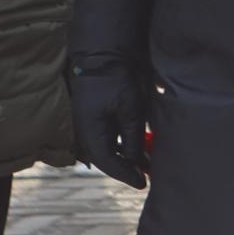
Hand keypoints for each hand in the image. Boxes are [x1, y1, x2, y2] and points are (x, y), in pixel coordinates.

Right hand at [71, 64, 150, 188]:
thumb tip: (137, 160)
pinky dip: (123, 143)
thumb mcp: (130, 110)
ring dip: (127, 156)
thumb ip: (132, 137)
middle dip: (127, 168)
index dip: (125, 175)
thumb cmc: (115, 78)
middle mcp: (86, 131)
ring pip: (108, 148)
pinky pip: (108, 136)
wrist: (103, 51)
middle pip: (107, 158)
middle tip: (147, 176)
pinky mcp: (96, 115)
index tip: (142, 183)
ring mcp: (90, 123)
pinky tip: (139, 146)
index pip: (107, 163)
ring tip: (148, 163)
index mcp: (90, 132)